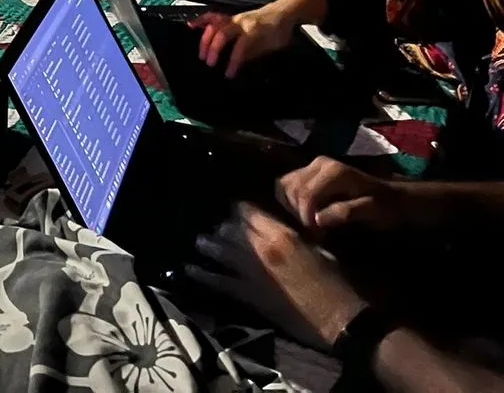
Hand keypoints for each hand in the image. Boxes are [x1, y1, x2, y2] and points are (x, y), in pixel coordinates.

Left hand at [188, 202, 366, 347]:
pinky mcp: (248, 293)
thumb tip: (282, 232)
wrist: (338, 319)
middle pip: (232, 229)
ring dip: (209, 244)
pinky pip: (219, 281)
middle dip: (224, 226)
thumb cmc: (335, 283)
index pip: (249, 211)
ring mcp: (251, 271)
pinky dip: (203, 274)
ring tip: (200, 241)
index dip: (239, 208)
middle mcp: (261, 248)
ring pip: (221, 250)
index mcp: (281, 234)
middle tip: (218, 227)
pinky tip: (190, 269)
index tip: (234, 208)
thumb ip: (295, 237)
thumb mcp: (318, 249)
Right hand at [189, 5, 293, 76]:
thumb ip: (254, 53)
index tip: (228, 74)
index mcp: (254, 31)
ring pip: (215, 25)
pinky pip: (213, 17)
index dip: (233, 61)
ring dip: (205, 39)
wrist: (282, 13)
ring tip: (201, 53)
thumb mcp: (271, 46)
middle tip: (210, 63)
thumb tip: (238, 63)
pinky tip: (191, 25)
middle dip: (214, 49)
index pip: (240, 47)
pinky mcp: (230, 17)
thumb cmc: (278, 32)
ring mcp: (234, 18)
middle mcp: (241, 22)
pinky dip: (201, 20)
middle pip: (222, 34)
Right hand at [278, 157, 408, 232]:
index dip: (305, 217)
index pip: (305, 194)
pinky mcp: (308, 171)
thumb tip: (317, 219)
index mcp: (334, 172)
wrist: (391, 196)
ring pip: (285, 185)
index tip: (316, 235)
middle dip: (298, 212)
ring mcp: (312, 165)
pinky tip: (304, 213)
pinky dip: (290, 200)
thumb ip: (346, 213)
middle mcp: (320, 163)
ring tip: (309, 222)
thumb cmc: (384, 206)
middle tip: (314, 231)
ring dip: (291, 206)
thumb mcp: (372, 212)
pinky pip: (287, 184)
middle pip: (291, 189)